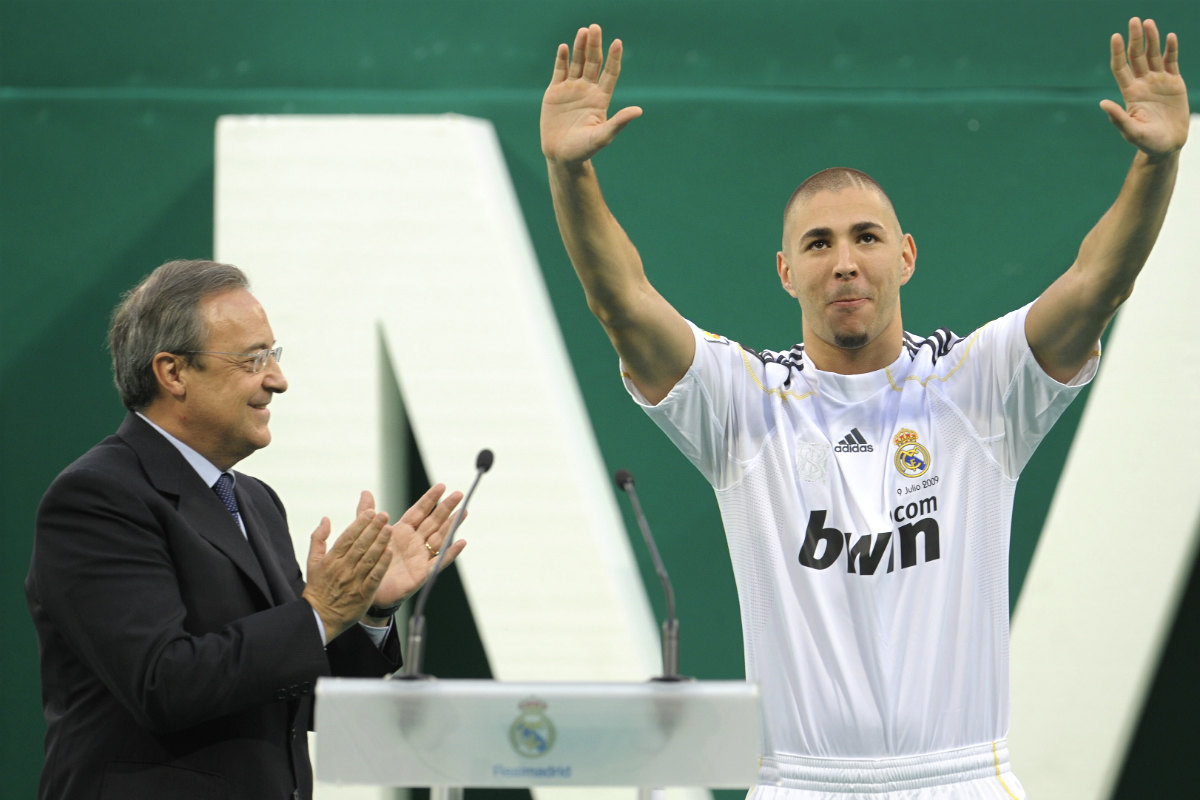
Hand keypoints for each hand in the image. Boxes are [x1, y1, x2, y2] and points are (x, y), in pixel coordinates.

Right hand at [302, 507, 391, 640]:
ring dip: (380, 543)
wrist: (319, 618)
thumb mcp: (312, 562)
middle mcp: (342, 568)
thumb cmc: (318, 588)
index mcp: (331, 559)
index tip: (370, 512)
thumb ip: (318, 539)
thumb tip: (325, 519)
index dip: (360, 523)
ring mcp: (353, 581)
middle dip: (373, 528)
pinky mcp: (363, 594)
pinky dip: (382, 564)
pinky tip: (390, 553)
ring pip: (369, 558)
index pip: (347, 537)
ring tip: (389, 529)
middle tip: (384, 515)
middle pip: (360, 545)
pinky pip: (374, 577)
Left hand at [368, 484, 465, 612]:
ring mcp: (421, 557)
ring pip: (441, 537)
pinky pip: (439, 561)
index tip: (441, 486)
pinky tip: (461, 542)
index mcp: (402, 531)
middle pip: (434, 521)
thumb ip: (366, 514)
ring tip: (464, 511)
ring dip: (452, 525)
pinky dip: (451, 552)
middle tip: (459, 494)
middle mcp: (414, 542)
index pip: (419, 511)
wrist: (367, 590)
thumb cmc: (369, 563)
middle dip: (446, 508)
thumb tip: (366, 492)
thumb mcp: (365, 536)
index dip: (430, 499)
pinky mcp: (423, 573)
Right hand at [541, 24, 642, 165]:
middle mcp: (587, 90)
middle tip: (595, 28)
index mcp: (601, 99)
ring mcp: (571, 89)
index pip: (610, 73)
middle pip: (593, 62)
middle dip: (595, 46)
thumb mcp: (603, 136)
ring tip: (583, 31)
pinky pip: (559, 71)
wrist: (561, 155)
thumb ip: (619, 122)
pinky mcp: (555, 92)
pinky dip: (562, 59)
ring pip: (577, 63)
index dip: (614, 58)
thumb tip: (639, 111)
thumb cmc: (584, 149)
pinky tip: (565, 47)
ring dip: (580, 47)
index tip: (617, 43)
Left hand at [1100, 17, 1188, 158]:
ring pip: (1154, 55)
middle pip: (1136, 57)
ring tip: (1148, 22)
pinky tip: (1170, 37)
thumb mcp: (1131, 131)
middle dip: (1135, 39)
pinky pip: (1172, 61)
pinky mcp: (1174, 83)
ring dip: (1151, 39)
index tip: (1116, 36)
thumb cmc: (1146, 142)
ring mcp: (1158, 82)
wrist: (1167, 145)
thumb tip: (1102, 103)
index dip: (1118, 52)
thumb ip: (1118, 118)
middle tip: (1134, 20)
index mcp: (1130, 93)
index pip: (1121, 68)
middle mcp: (1142, 84)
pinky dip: (1171, 49)